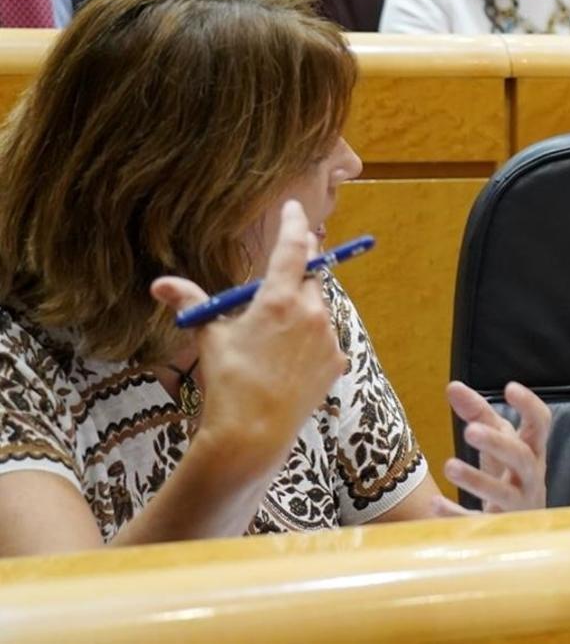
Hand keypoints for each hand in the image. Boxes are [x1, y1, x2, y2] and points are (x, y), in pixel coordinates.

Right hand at [150, 200, 345, 468]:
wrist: (254, 434)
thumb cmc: (228, 382)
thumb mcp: (209, 337)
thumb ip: (191, 302)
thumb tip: (160, 283)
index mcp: (280, 300)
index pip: (294, 247)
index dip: (296, 224)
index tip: (295, 209)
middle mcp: (311, 313)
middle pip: (310, 278)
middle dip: (296, 275)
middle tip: (276, 285)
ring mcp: (328, 339)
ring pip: (317, 310)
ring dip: (301, 310)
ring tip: (272, 337)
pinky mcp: (336, 362)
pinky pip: (324, 339)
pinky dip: (310, 339)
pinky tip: (287, 360)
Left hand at [432, 381, 549, 514]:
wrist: (521, 526)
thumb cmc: (509, 474)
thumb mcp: (497, 441)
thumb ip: (477, 413)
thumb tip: (452, 386)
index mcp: (532, 451)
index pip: (540, 425)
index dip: (529, 406)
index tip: (510, 388)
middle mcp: (530, 477)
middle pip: (521, 458)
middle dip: (497, 444)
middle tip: (469, 431)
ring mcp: (518, 506)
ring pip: (504, 493)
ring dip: (477, 480)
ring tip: (449, 466)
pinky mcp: (499, 529)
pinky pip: (479, 524)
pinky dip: (457, 515)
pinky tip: (435, 504)